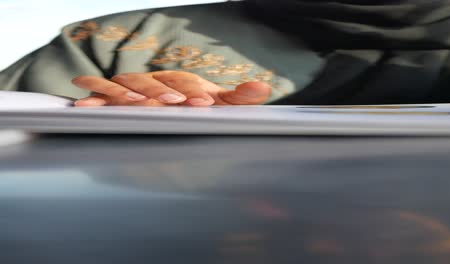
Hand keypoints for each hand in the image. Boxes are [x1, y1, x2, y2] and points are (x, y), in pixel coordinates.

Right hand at [72, 71, 270, 106]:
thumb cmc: (192, 101)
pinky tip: (85, 103)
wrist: (168, 99)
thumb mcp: (216, 102)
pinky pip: (102, 92)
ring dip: (129, 93)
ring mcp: (135, 89)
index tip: (203, 102)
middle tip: (174, 102)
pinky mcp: (115, 98)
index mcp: (180, 83)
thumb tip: (262, 88)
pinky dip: (94, 95)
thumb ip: (237, 98)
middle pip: (155, 83)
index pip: (185, 84)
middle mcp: (156, 83)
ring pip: (128, 86)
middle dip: (163, 92)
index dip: (193, 91)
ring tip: (134, 102)